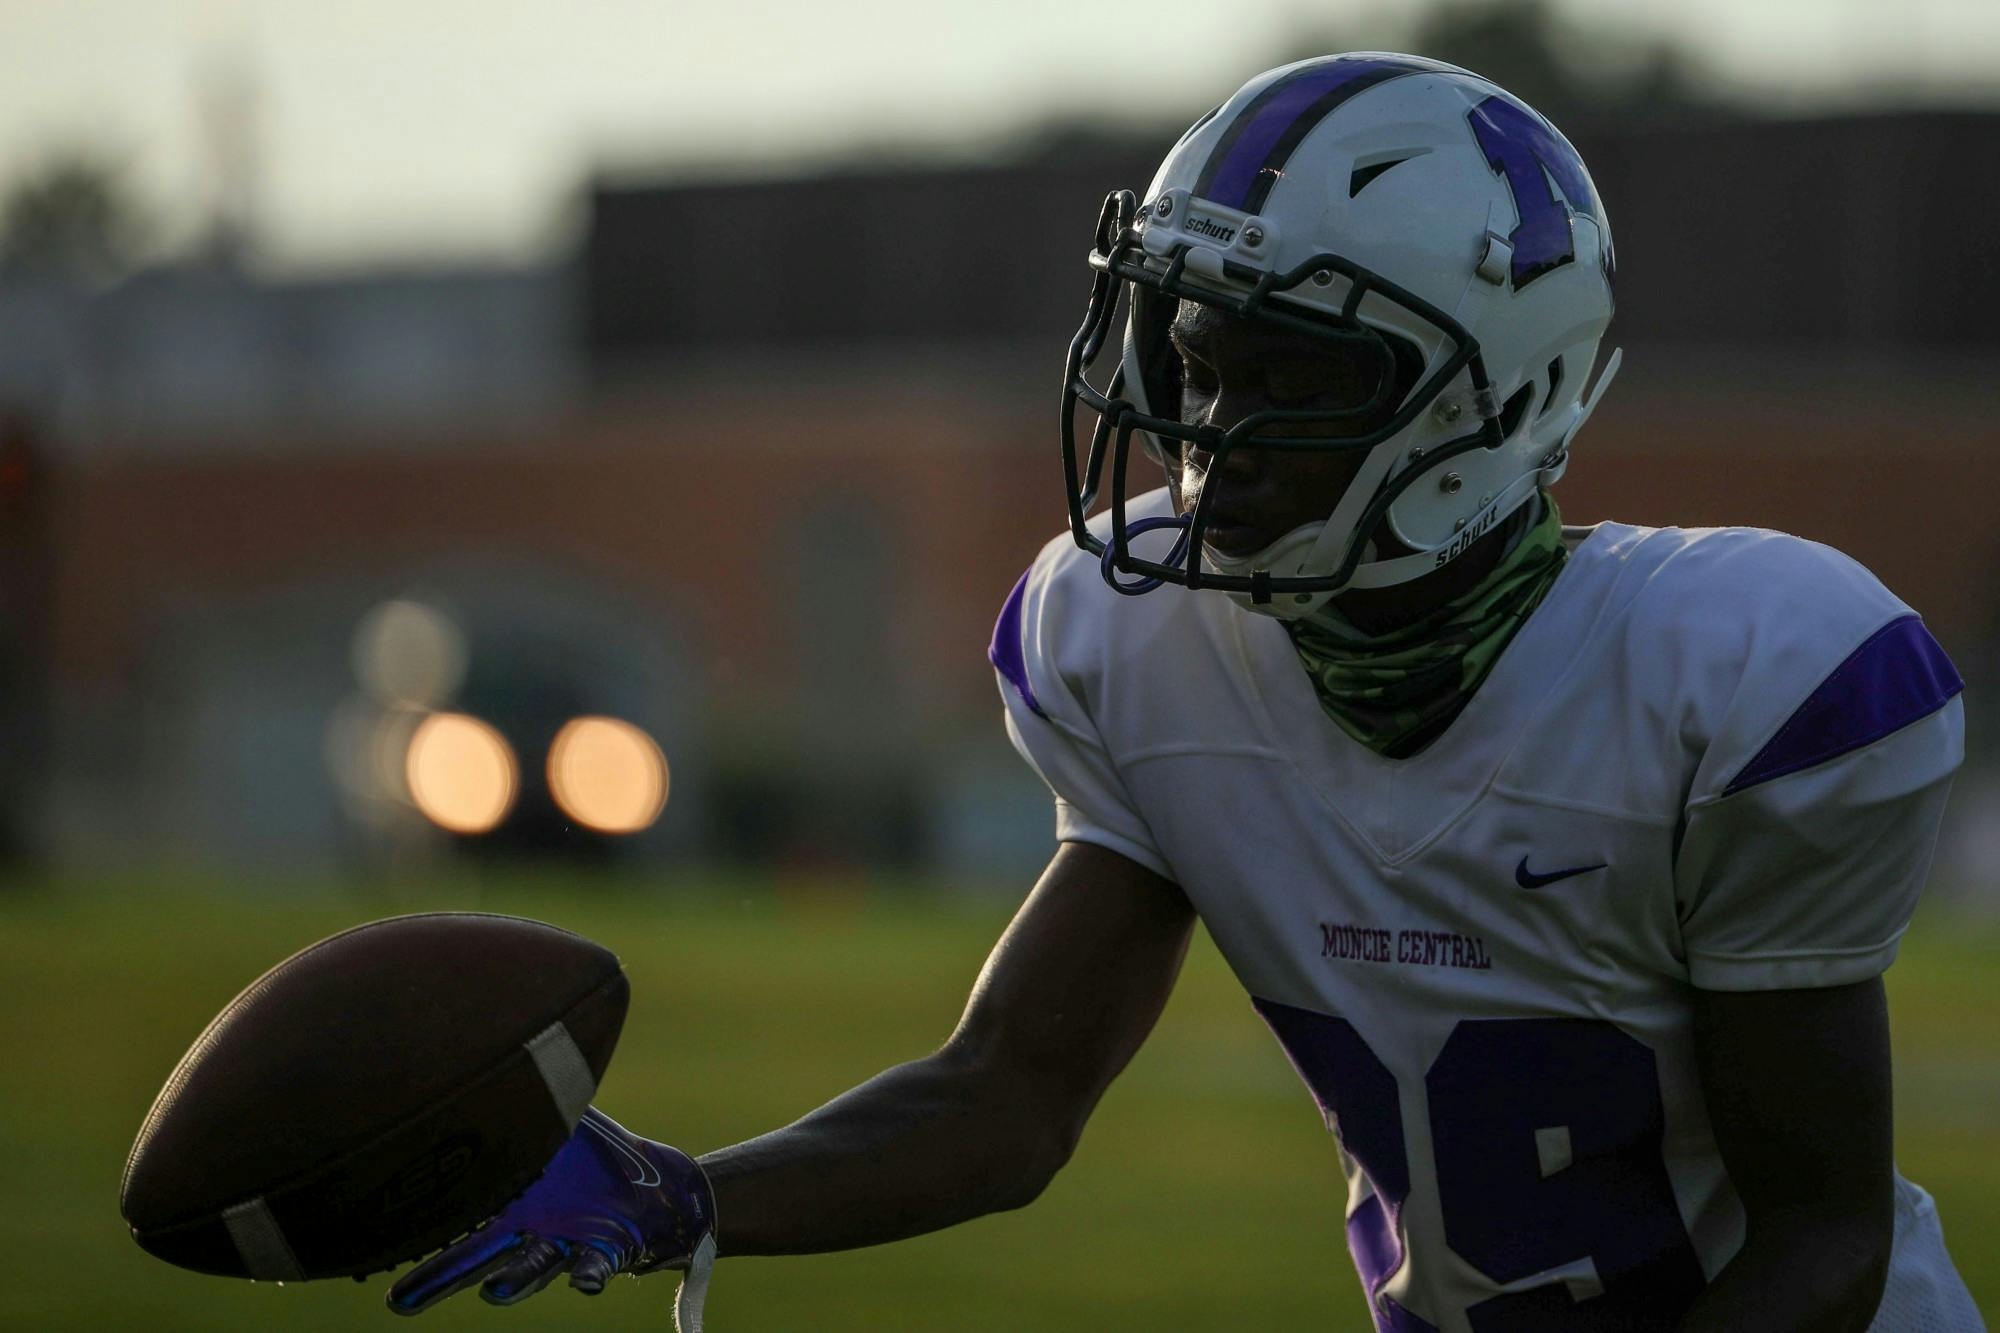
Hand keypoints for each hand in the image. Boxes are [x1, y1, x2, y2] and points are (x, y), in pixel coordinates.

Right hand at [387, 1108, 716, 1326]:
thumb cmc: (590, 1157)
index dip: (417, 1232)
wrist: (650, 1186)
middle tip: (400, 1301)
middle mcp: (525, 1232)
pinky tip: (585, 1283)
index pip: (453, 1220)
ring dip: (515, 1280)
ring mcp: (562, 1246)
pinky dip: (588, 1275)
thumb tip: (487, 1037)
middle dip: (439, 1277)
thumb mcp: (554, 1121)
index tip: (374, 1248)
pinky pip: (593, 1267)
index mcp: (505, 1204)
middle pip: (475, 1258)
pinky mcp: (604, 1251)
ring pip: (532, 1267)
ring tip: (494, 1292)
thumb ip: (526, 1091)